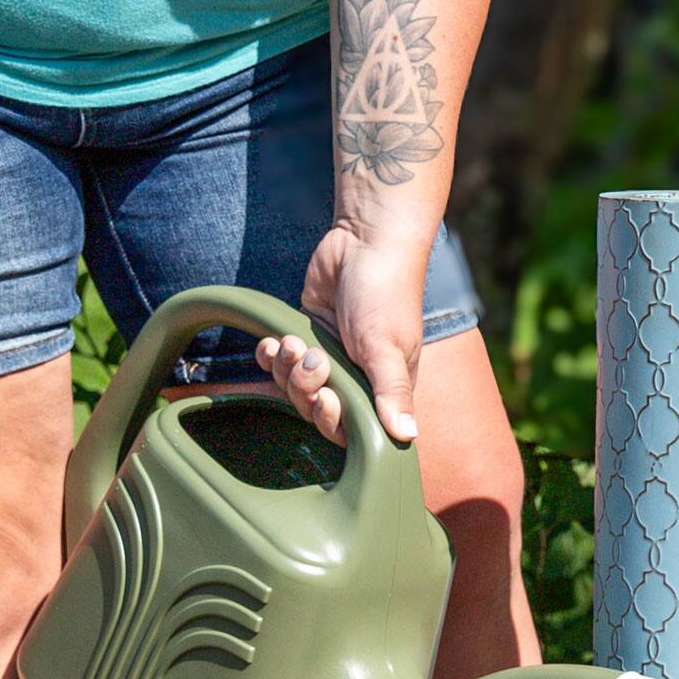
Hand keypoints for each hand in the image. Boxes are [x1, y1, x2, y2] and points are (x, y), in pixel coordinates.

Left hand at [255, 224, 428, 445]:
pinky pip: (279, 363)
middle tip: (312, 358)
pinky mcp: (306, 337)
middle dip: (305, 389)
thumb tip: (407, 436)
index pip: (352, 430)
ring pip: (293, 388)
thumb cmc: (385, 294)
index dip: (331, 421)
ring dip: (286, 369)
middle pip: (316, 411)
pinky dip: (270, 356)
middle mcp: (356, 378)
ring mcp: (329, 358)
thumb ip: (392, 392)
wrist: (364, 242)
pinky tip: (273, 341)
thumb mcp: (387, 346)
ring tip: (294, 342)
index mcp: (384, 388)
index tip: (326, 396)